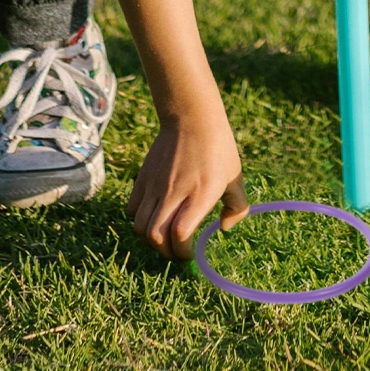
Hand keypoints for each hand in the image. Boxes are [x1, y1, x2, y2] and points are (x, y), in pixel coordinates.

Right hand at [127, 107, 247, 260]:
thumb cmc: (218, 147)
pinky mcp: (143, 178)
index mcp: (199, 194)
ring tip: (164, 237)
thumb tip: (224, 228)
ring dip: (151, 239)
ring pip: (140, 227)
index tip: (192, 253)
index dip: (183, 251)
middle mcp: (174, 193)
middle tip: (177, 252)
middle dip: (166, 253)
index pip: (180, 234)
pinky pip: (132, 209)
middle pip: (155, 237)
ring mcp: (155, 186)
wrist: (191, 117)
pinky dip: (139, 220)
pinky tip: (153, 216)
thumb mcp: (235, 177)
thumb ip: (237, 207)